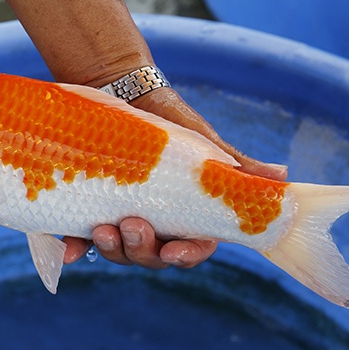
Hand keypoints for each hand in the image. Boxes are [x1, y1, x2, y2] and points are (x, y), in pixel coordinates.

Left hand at [63, 87, 286, 268]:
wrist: (120, 93)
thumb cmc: (165, 119)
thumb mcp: (196, 139)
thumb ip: (232, 163)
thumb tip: (280, 175)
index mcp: (181, 212)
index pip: (192, 246)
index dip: (187, 256)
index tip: (176, 252)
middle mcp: (151, 220)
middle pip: (151, 255)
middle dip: (142, 251)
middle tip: (132, 226)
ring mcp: (118, 215)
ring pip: (118, 251)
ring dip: (112, 249)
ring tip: (103, 230)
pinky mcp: (88, 207)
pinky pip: (79, 238)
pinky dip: (73, 248)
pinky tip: (68, 250)